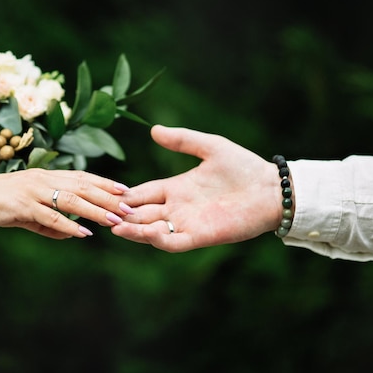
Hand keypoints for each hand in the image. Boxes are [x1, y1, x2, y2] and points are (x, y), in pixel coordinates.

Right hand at [0, 168, 131, 239]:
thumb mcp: (25, 212)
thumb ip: (48, 222)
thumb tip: (71, 234)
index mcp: (44, 176)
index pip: (81, 177)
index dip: (105, 183)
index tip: (125, 190)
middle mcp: (41, 179)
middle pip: (83, 186)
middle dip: (108, 197)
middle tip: (129, 207)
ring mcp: (31, 191)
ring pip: (71, 200)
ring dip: (95, 210)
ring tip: (114, 220)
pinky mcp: (20, 206)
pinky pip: (49, 217)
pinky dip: (68, 225)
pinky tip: (83, 233)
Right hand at [111, 125, 281, 251]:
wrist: (271, 189)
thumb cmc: (243, 167)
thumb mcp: (209, 147)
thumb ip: (182, 141)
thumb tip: (153, 130)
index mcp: (176, 188)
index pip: (143, 193)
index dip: (125, 195)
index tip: (105, 193)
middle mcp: (177, 207)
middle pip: (142, 213)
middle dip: (123, 214)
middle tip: (102, 213)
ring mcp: (187, 223)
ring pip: (152, 230)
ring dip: (134, 230)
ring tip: (115, 226)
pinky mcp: (200, 236)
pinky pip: (173, 241)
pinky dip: (157, 239)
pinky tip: (144, 232)